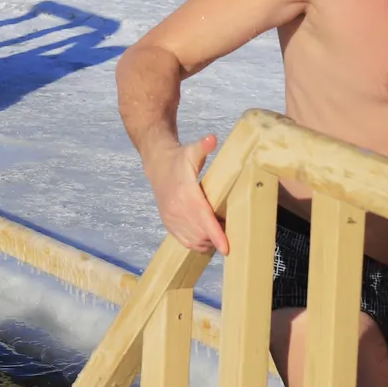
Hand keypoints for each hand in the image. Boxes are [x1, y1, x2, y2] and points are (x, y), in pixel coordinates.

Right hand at [141, 134, 228, 253]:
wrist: (157, 165)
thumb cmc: (179, 159)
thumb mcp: (191, 151)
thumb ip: (203, 146)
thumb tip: (212, 138)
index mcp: (185, 193)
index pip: (203, 219)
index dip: (216, 235)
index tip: (227, 248)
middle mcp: (176, 209)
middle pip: (201, 234)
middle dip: (217, 237)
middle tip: (230, 229)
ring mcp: (171, 218)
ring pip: (193, 240)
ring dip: (208, 242)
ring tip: (220, 234)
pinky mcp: (168, 223)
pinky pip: (184, 241)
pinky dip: (197, 244)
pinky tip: (207, 239)